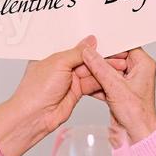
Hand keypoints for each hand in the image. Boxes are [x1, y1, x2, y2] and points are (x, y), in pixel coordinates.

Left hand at [0, 36, 127, 155]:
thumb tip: (90, 41)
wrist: (35, 117)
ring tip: (121, 64)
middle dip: (102, 56)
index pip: (74, 44)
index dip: (91, 43)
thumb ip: (77, 52)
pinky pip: (92, 84)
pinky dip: (102, 81)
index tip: (107, 38)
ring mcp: (69, 79)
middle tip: (120, 53)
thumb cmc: (36, 89)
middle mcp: (61, 66)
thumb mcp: (58, 63)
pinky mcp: (76, 92)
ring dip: (105, 69)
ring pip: (91, 71)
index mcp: (52, 54)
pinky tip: (113, 76)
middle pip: (86, 58)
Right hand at [79, 45, 155, 142]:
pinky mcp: (118, 93)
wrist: (136, 136)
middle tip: (85, 58)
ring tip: (82, 72)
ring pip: (107, 71)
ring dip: (94, 74)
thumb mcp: (116, 87)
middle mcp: (136, 72)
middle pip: (113, 59)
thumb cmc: (138, 115)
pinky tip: (84, 84)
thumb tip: (89, 53)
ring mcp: (126, 83)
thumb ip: (100, 68)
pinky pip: (104, 83)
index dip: (109, 46)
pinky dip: (95, 84)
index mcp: (143, 65)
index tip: (95, 45)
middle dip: (98, 61)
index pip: (125, 46)